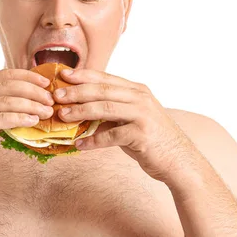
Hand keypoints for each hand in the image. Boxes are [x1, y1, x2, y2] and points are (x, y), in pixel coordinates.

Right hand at [0, 69, 54, 181]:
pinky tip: (33, 121)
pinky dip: (21, 119)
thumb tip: (29, 101)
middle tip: (50, 99)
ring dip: (32, 106)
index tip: (45, 82)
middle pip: (10, 85)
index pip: (5, 74)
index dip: (28, 76)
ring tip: (47, 112)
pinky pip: (3, 119)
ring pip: (9, 101)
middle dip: (34, 91)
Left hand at [53, 68, 192, 180]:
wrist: (179, 161)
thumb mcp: (131, 121)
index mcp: (137, 91)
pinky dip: (94, 141)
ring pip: (105, 108)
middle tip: (56, 95)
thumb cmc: (152, 140)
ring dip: (81, 112)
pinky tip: (80, 146)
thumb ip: (111, 114)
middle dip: (76, 92)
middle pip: (102, 90)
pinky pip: (112, 135)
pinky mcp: (142, 135)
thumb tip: (80, 113)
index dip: (83, 75)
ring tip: (62, 116)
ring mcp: (143, 115)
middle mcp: (140, 98)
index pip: (105, 78)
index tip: (63, 75)